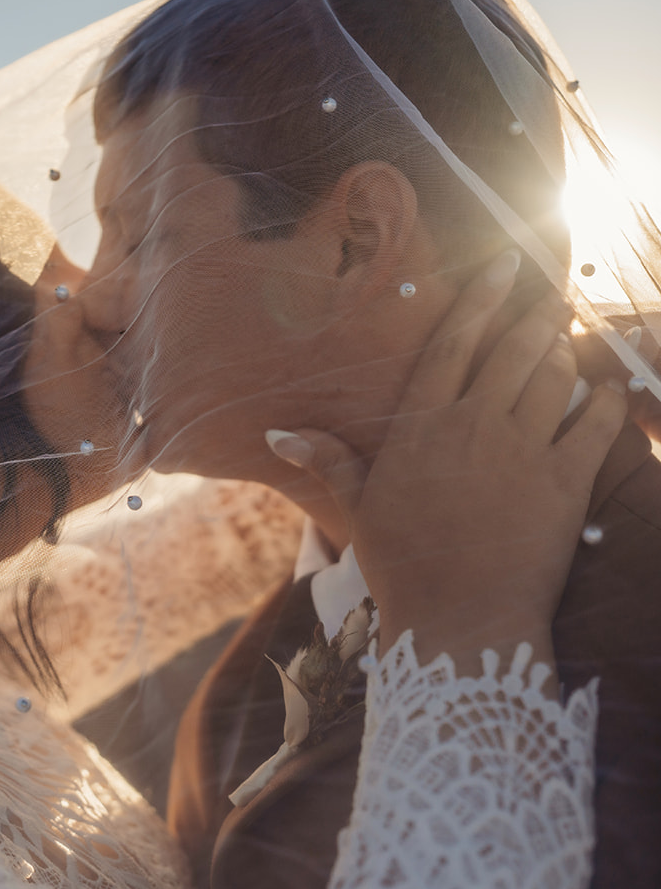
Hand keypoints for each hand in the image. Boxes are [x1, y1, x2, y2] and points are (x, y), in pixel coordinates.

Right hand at [267, 250, 627, 675]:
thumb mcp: (358, 508)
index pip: (453, 343)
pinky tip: (610, 389)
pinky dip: (607, 401)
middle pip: (512, 348)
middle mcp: (473, 426)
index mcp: (421, 426)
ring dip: (565, 350)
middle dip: (535, 310)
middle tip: (551, 289)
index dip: (480, 299)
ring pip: (555, 376)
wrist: (460, 623)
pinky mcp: (567, 483)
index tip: (502, 265)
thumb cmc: (403, 566)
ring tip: (566, 338)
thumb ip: (328, 460)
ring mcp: (524, 451)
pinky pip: (597, 425)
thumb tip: (279, 433)